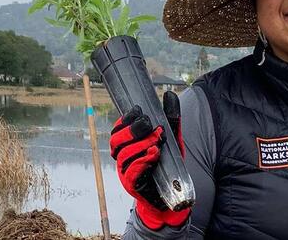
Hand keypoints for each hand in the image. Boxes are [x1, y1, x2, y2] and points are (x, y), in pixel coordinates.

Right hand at [109, 93, 189, 229]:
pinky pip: (131, 172)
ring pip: (123, 155)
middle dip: (132, 130)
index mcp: (127, 145)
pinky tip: (154, 153)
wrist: (172, 192)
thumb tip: (169, 94)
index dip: (126, 119)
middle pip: (115, 141)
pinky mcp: (133, 185)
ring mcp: (126, 172)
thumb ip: (171, 118)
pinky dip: (142, 160)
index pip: (117, 129)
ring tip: (157, 139)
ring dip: (140, 144)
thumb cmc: (167, 164)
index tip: (139, 110)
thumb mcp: (172, 138)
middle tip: (149, 124)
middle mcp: (123, 157)